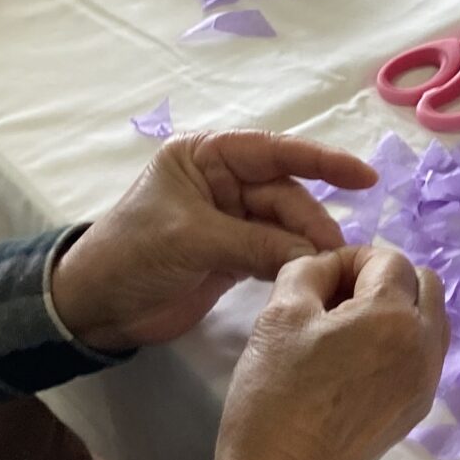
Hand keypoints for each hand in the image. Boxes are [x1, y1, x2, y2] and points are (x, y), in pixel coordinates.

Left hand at [50, 132, 381, 352]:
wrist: (95, 308)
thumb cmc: (130, 255)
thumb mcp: (191, 240)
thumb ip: (253, 243)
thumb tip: (312, 254)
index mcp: (205, 157)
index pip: (272, 151)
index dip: (321, 161)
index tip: (364, 176)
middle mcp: (221, 181)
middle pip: (284, 193)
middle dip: (310, 219)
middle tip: (334, 253)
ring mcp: (230, 219)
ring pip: (284, 225)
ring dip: (306, 245)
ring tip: (330, 268)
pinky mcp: (233, 255)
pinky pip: (275, 251)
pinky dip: (293, 263)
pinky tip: (313, 277)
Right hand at [213, 245, 448, 459]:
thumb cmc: (276, 395)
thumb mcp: (279, 315)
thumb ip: (308, 270)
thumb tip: (330, 267)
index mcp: (394, 316)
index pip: (389, 259)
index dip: (350, 259)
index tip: (316, 280)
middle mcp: (424, 345)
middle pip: (422, 284)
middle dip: (382, 279)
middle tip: (335, 300)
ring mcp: (426, 380)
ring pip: (428, 318)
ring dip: (394, 308)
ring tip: (345, 331)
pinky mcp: (416, 407)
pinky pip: (421, 353)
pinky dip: (397, 341)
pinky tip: (355, 362)